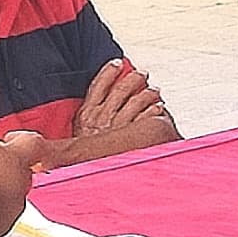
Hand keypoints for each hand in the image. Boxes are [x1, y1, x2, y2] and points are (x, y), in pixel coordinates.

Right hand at [63, 58, 179, 158]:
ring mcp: (117, 127)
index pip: (98, 85)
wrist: (85, 173)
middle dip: (133, 78)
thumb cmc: (83, 156)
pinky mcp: (130, 138)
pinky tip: (159, 108)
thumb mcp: (78, 134)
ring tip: (155, 90)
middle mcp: (101, 118)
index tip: (117, 63)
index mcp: (85, 115)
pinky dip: (154, 111)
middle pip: (121, 90)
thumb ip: (87, 117)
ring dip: (148, 93)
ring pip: (136, 101)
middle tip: (142, 73)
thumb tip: (98, 102)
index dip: (108, 72)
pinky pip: (146, 118)